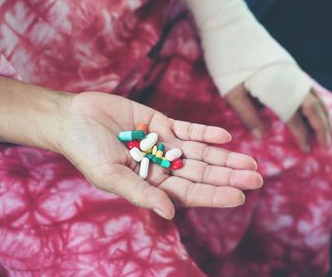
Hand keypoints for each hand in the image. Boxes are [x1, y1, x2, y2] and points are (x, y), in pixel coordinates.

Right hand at [54, 92, 262, 219]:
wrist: (73, 118)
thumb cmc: (85, 151)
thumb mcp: (109, 176)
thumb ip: (140, 193)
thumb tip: (170, 213)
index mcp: (151, 185)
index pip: (189, 193)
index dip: (214, 195)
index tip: (240, 198)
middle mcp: (162, 166)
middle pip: (201, 173)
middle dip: (229, 176)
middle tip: (258, 179)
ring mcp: (164, 144)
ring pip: (201, 153)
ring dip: (225, 157)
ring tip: (251, 162)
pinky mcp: (161, 122)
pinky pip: (189, 129)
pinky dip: (206, 133)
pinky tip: (225, 138)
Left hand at [179, 0, 331, 152]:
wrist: (227, 21)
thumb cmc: (225, 56)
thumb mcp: (230, 90)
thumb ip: (247, 114)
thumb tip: (262, 136)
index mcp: (276, 86)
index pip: (295, 116)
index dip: (302, 134)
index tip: (307, 151)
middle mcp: (289, 77)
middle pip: (313, 106)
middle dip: (322, 126)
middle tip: (326, 146)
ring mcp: (289, 68)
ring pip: (313, 94)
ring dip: (322, 113)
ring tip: (326, 130)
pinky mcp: (285, 62)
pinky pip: (307, 85)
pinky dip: (315, 100)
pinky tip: (313, 106)